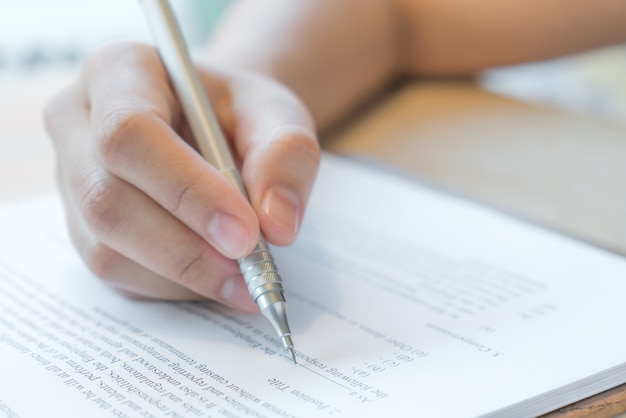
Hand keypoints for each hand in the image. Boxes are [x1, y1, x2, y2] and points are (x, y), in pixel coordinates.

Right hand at [44, 42, 318, 310]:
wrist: (215, 130)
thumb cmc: (239, 114)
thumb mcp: (277, 114)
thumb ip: (286, 155)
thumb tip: (277, 225)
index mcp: (118, 72)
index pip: (129, 133)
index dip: (186, 190)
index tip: (246, 231)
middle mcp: (78, 125)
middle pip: (107, 199)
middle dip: (185, 248)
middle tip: (251, 270)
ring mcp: (72, 181)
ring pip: (105, 248)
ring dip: (182, 276)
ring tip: (244, 280)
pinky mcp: (84, 227)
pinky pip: (116, 274)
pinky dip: (173, 287)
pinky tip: (216, 279)